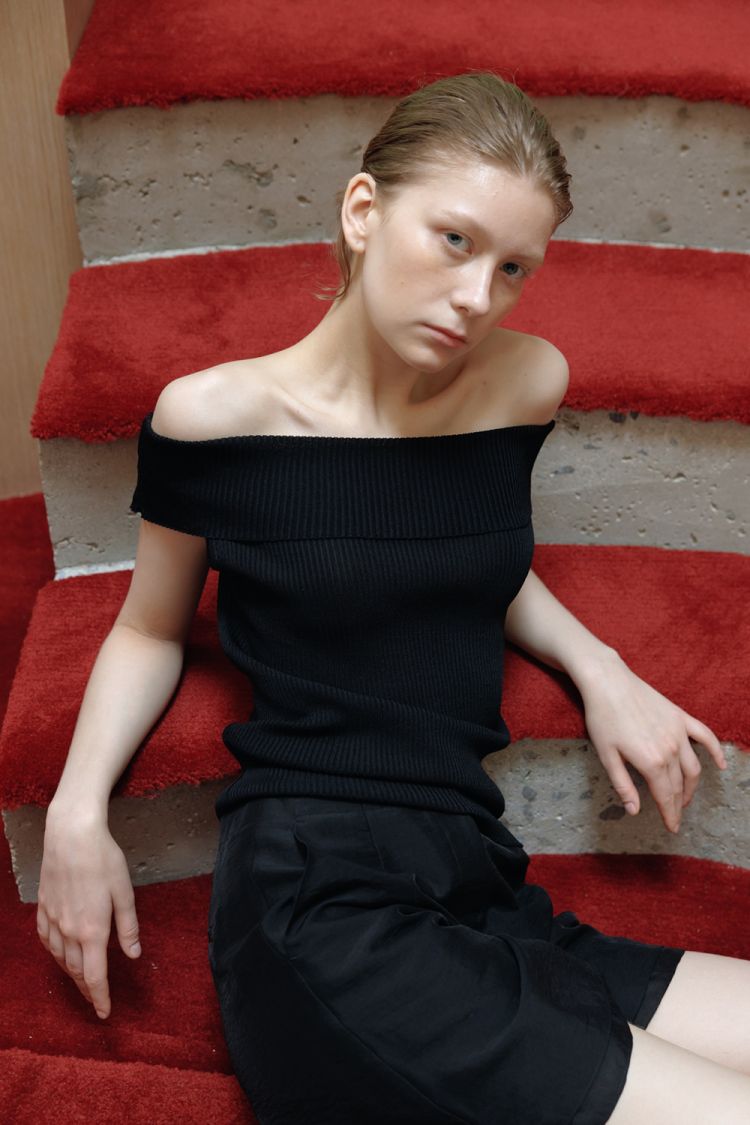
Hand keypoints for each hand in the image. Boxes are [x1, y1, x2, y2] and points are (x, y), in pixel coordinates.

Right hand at [37, 807, 141, 1018]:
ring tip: (82, 980)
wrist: (71, 836)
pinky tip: (60, 953)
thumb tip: (133, 954)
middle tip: (95, 999)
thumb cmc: (103, 860)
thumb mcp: (124, 892)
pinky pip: (46, 941)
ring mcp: (53, 920)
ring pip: (60, 959)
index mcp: (93, 931)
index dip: (100, 997)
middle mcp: (69, 931)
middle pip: (76, 971)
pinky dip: (55, 954)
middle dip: (87, 989)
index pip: (95, 976)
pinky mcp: (43, 908)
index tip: (104, 1013)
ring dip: (72, 973)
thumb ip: (128, 926)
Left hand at [578, 655, 726, 833]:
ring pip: (693, 767)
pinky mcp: (680, 717)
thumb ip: (623, 785)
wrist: (608, 682)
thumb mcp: (606, 756)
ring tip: (684, 798)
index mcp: (651, 762)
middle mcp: (670, 750)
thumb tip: (634, 811)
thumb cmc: (602, 718)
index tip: (672, 828)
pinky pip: (705, 736)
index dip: (670, 815)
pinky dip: (715, 752)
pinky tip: (721, 765)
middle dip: (678, 805)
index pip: (665, 796)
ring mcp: (678, 732)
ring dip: (692, 786)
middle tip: (675, 817)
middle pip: (679, 785)